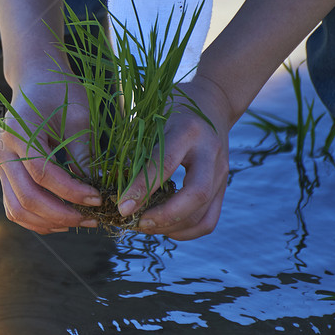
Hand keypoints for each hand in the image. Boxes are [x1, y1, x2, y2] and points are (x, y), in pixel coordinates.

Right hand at [0, 76, 101, 233]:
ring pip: (16, 209)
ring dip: (49, 222)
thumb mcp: (78, 116)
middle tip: (92, 217)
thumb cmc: (59, 93)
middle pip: (26, 197)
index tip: (98, 198)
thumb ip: (83, 152)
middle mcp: (2, 150)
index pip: (41, 172)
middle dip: (62, 213)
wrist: (34, 82)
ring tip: (80, 221)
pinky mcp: (4, 174)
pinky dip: (36, 220)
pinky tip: (62, 220)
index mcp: (18, 131)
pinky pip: (14, 207)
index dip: (70, 191)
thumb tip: (97, 188)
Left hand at [117, 74, 232, 239]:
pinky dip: (185, 231)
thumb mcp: (152, 117)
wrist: (212, 103)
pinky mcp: (223, 187)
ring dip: (172, 227)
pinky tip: (163, 227)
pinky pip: (209, 220)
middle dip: (163, 216)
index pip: (165, 164)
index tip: (122, 208)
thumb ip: (137, 146)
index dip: (142, 189)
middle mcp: (211, 153)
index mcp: (188, 130)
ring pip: (203, 214)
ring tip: (144, 225)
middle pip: (195, 195)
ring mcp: (222, 173)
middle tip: (136, 222)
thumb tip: (111, 183)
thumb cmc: (171, 108)